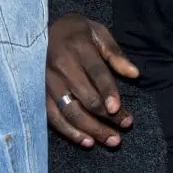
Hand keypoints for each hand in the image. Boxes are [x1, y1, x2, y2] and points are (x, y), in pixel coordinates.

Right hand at [46, 13, 138, 148]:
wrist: (38, 31)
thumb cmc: (75, 32)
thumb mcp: (97, 32)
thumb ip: (115, 53)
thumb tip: (134, 74)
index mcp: (77, 46)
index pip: (96, 73)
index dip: (108, 92)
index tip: (119, 109)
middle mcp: (60, 65)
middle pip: (86, 97)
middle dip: (107, 116)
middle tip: (125, 126)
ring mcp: (47, 81)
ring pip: (71, 111)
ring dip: (92, 129)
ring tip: (112, 140)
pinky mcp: (39, 93)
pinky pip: (53, 117)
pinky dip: (70, 132)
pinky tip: (87, 141)